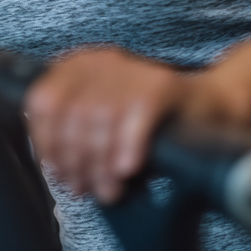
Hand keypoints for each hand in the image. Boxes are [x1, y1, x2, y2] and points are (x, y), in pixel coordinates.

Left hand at [24, 48, 186, 203]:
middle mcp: (100, 61)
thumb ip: (75, 131)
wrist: (207, 105)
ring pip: (101, 120)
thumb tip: (53, 167)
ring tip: (108, 189)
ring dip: (100, 165)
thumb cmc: (148, 120)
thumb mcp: (102, 117)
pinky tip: (127, 169)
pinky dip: (127, 148)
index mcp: (78, 66)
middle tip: (83, 188)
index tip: (55, 171)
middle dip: (75, 160)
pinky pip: (135, 118)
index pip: (43, 101)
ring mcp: (131, 70)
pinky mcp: (160, 85)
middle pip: (71, 115)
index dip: (45, 142)